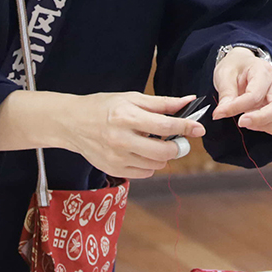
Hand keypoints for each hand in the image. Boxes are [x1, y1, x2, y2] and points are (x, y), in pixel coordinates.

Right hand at [65, 92, 205, 179]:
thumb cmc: (104, 107)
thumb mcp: (132, 98)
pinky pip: (144, 173)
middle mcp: (120, 139)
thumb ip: (162, 103)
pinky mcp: (112, 169)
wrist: (72, 123)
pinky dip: (150, 164)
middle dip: (178, 147)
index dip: (186, 127)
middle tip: (180, 140)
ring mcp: (116, 158)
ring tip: (157, 143)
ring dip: (164, 156)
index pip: (164, 126)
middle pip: (163, 152)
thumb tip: (189, 101)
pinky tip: (143, 152)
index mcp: (126, 117)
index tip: (199, 128)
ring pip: (155, 165)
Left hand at [211, 47, 271, 134]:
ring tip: (248, 122)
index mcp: (263, 71)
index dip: (238, 107)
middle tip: (241, 122)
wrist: (242, 63)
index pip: (255, 94)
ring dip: (268, 124)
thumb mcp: (224, 75)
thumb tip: (221, 113)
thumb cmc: (235, 67)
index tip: (220, 113)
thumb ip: (225, 94)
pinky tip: (256, 124)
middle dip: (262, 119)